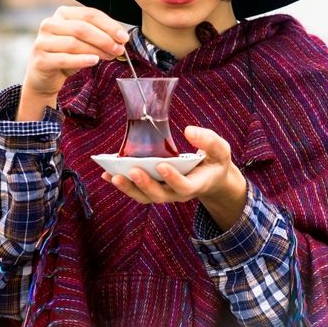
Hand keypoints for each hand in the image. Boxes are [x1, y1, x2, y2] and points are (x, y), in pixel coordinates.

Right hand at [17, 6, 128, 120]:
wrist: (45, 77)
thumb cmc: (67, 56)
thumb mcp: (84, 43)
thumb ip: (99, 37)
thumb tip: (121, 39)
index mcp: (62, 14)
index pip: (90, 15)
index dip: (109, 25)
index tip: (124, 37)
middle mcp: (50, 24)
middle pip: (82, 28)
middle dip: (104, 39)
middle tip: (119, 49)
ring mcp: (43, 42)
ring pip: (74, 43)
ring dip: (96, 50)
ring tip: (110, 57)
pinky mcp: (41, 60)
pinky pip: (65, 59)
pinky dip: (82, 60)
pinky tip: (94, 61)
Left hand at [102, 126, 247, 230]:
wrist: (211, 178)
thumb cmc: (214, 162)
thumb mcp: (220, 150)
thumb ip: (209, 141)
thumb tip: (189, 131)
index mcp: (196, 184)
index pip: (184, 186)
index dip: (172, 178)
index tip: (161, 165)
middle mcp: (178, 193)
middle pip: (159, 195)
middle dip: (145, 184)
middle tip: (132, 170)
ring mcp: (165, 193)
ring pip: (145, 196)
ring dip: (128, 187)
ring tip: (112, 174)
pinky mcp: (154, 189)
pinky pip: (137, 191)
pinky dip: (122, 184)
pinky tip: (107, 174)